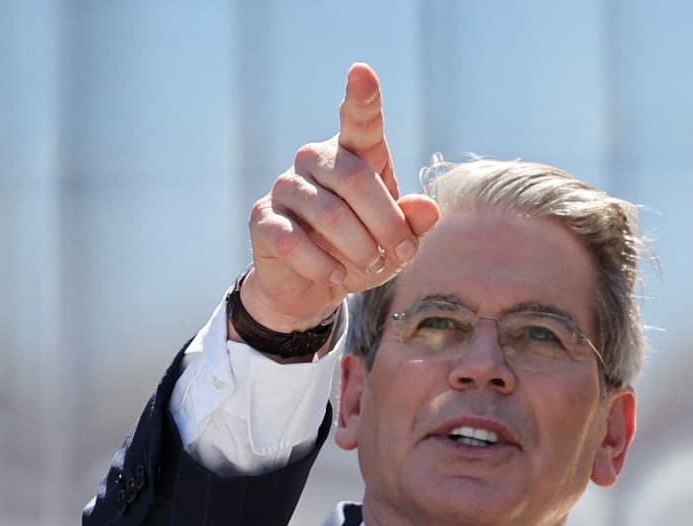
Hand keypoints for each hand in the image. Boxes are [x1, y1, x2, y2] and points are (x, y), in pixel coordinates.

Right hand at [240, 63, 441, 331]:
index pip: (359, 120)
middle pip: (356, 180)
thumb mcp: (396, 241)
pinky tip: (335, 276)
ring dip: (359, 250)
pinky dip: (324, 266)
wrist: (313, 285)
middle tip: (400, 253)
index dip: (361, 97)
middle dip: (386, 224)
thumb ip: (412, 223)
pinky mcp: (263, 217)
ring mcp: (286, 185)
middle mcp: (315, 159)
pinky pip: (295, 242)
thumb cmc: (362, 249)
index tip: (362, 72)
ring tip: (369, 266)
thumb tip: (429, 209)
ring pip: (329, 214)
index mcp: (354, 155)